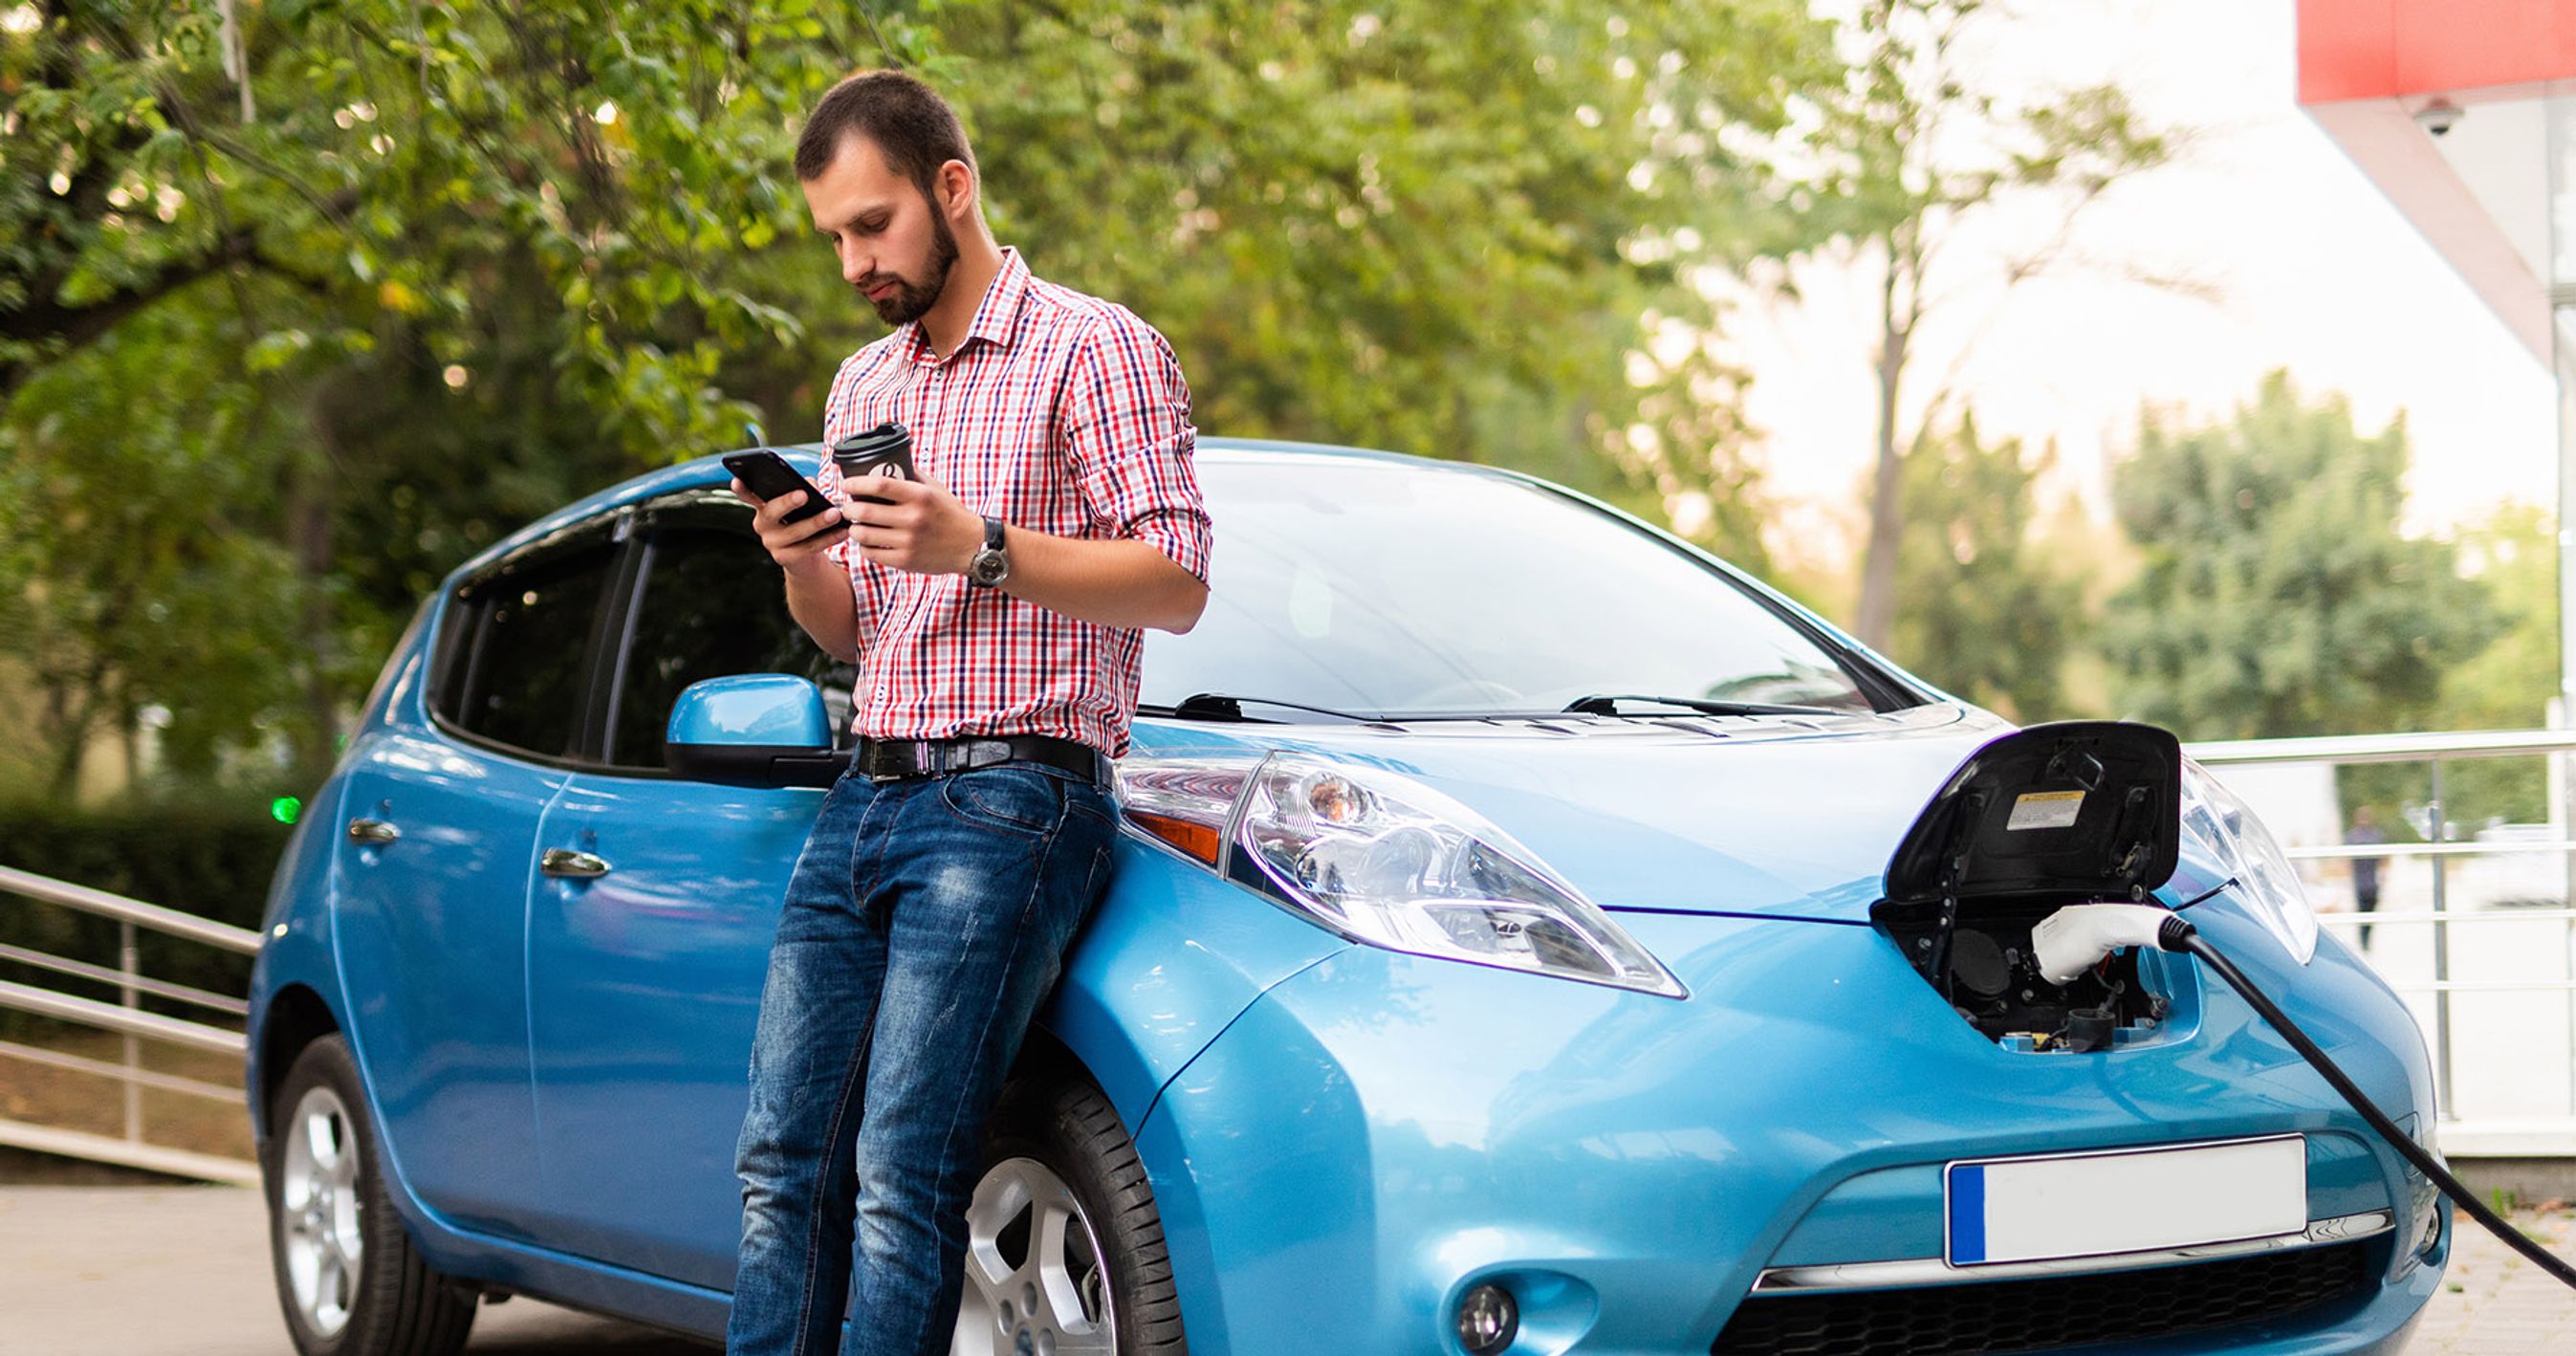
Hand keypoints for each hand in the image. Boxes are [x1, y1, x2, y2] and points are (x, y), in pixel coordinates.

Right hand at [728, 478, 846, 573]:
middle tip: (803, 494)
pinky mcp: (785, 559)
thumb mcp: (802, 504)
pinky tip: (842, 531)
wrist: (804, 557)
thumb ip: (805, 489)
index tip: (737, 480)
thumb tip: (810, 484)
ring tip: (835, 514)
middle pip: (771, 512)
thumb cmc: (802, 520)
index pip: (748, 495)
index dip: (741, 489)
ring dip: (817, 522)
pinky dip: (829, 538)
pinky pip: (809, 547)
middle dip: (787, 502)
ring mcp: (772, 543)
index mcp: (763, 506)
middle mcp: (762, 525)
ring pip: (795, 531)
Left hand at [841, 471, 984, 575]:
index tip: (847, 484)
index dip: (856, 483)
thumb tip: (886, 464)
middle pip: (864, 511)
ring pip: (863, 535)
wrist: (973, 546)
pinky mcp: (906, 561)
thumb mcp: (936, 490)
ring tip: (856, 526)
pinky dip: (865, 548)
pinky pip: (872, 554)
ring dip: (854, 529)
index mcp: (919, 496)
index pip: (878, 485)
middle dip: (849, 509)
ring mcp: (908, 541)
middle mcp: (913, 518)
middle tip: (848, 508)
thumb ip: (912, 476)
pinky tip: (869, 543)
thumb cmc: (951, 514)